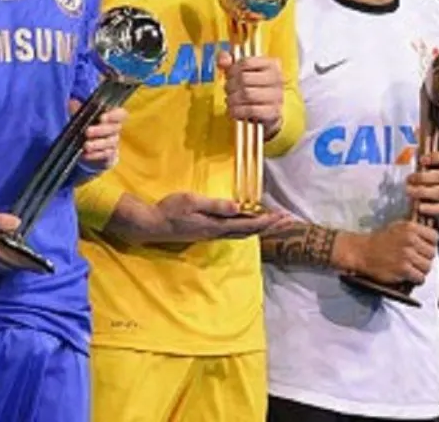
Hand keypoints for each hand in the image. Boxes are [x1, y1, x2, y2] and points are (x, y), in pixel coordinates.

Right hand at [0, 208, 41, 273]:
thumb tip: (18, 224)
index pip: (14, 261)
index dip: (29, 264)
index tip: (42, 267)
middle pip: (9, 267)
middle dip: (22, 264)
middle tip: (34, 260)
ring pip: (0, 269)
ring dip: (11, 265)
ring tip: (21, 258)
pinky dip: (0, 265)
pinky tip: (2, 257)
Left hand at [79, 107, 126, 171]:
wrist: (90, 147)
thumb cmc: (89, 126)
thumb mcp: (83, 116)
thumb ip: (79, 109)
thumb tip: (71, 101)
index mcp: (112, 116)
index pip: (121, 114)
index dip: (114, 115)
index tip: (102, 117)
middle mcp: (115, 129)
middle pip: (114, 129)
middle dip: (101, 130)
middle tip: (87, 131)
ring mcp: (113, 143)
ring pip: (110, 143)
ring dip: (97, 144)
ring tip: (86, 145)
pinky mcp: (109, 155)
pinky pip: (105, 155)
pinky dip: (95, 155)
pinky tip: (86, 154)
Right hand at [154, 191, 290, 242]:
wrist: (152, 226)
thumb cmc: (170, 211)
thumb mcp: (192, 202)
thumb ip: (215, 205)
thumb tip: (238, 207)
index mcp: (216, 226)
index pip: (247, 224)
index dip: (265, 222)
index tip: (281, 218)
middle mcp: (216, 233)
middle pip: (248, 232)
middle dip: (268, 227)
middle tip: (286, 221)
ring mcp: (211, 235)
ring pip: (241, 233)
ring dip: (258, 228)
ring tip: (272, 222)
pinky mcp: (206, 233)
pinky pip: (232, 232)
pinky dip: (246, 227)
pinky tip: (246, 223)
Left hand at [216, 51, 283, 135]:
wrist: (268, 112)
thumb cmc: (254, 88)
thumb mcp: (241, 72)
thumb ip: (229, 62)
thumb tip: (222, 60)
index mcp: (271, 64)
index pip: (246, 62)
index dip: (232, 70)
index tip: (229, 76)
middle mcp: (277, 79)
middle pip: (244, 78)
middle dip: (230, 85)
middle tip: (228, 90)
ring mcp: (277, 96)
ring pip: (246, 94)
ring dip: (232, 99)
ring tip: (229, 100)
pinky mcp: (273, 112)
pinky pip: (250, 110)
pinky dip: (237, 111)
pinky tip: (233, 110)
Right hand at [341, 220, 438, 284]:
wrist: (362, 251)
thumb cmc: (380, 240)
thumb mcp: (397, 227)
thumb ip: (414, 231)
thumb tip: (432, 237)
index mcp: (410, 227)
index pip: (434, 237)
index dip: (430, 243)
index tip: (423, 247)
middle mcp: (410, 240)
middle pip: (432, 253)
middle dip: (425, 258)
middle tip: (415, 260)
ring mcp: (406, 255)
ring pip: (427, 267)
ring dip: (420, 270)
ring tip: (411, 268)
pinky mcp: (403, 269)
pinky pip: (420, 277)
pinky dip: (415, 279)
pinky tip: (408, 275)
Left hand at [405, 151, 438, 222]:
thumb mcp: (436, 176)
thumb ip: (425, 168)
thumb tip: (409, 156)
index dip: (436, 157)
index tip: (422, 159)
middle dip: (422, 177)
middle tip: (409, 179)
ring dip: (422, 191)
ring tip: (409, 191)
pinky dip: (431, 208)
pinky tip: (420, 207)